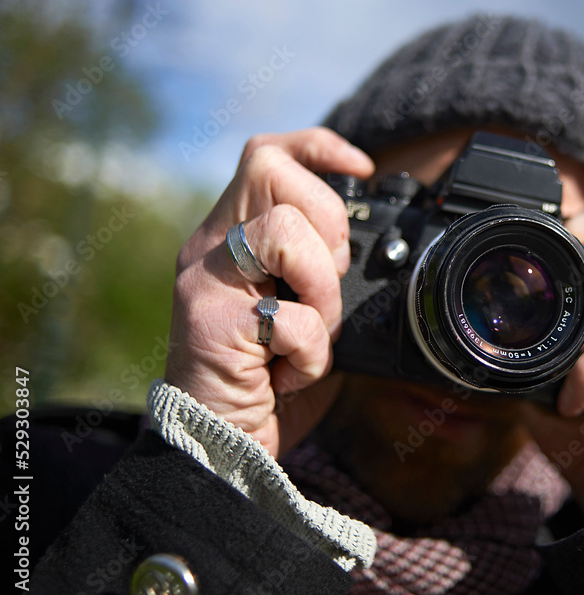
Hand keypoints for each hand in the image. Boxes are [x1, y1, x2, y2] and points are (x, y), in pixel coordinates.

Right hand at [164, 128, 373, 458]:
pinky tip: (291, 375)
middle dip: (326, 222)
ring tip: (313, 335)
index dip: (316, 146)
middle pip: (269, 171)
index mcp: (233, 239)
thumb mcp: (306, 315)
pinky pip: (288, 315)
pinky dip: (310, 352)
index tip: (361, 167)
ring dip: (322, 291)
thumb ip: (323, 274)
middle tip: (326, 283)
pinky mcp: (208, 323)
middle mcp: (209, 250)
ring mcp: (204, 282)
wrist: (223, 448)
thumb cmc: (270, 383)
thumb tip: (368, 250)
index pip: (265, 155)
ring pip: (281, 231)